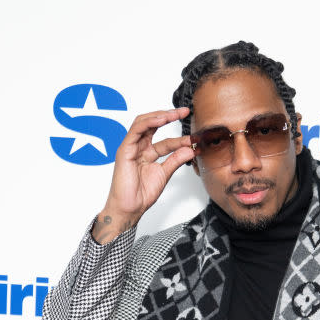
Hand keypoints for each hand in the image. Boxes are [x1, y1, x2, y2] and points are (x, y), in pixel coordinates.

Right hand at [92, 107, 193, 242]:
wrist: (130, 207)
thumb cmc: (142, 194)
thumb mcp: (165, 173)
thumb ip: (176, 160)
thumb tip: (190, 150)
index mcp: (148, 154)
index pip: (166, 141)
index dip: (181, 137)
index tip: (194, 136)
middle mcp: (139, 148)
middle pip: (154, 125)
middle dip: (169, 116)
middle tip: (185, 112)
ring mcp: (131, 147)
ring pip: (144, 123)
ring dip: (160, 116)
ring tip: (174, 113)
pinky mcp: (125, 149)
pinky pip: (136, 130)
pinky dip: (149, 122)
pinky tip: (161, 119)